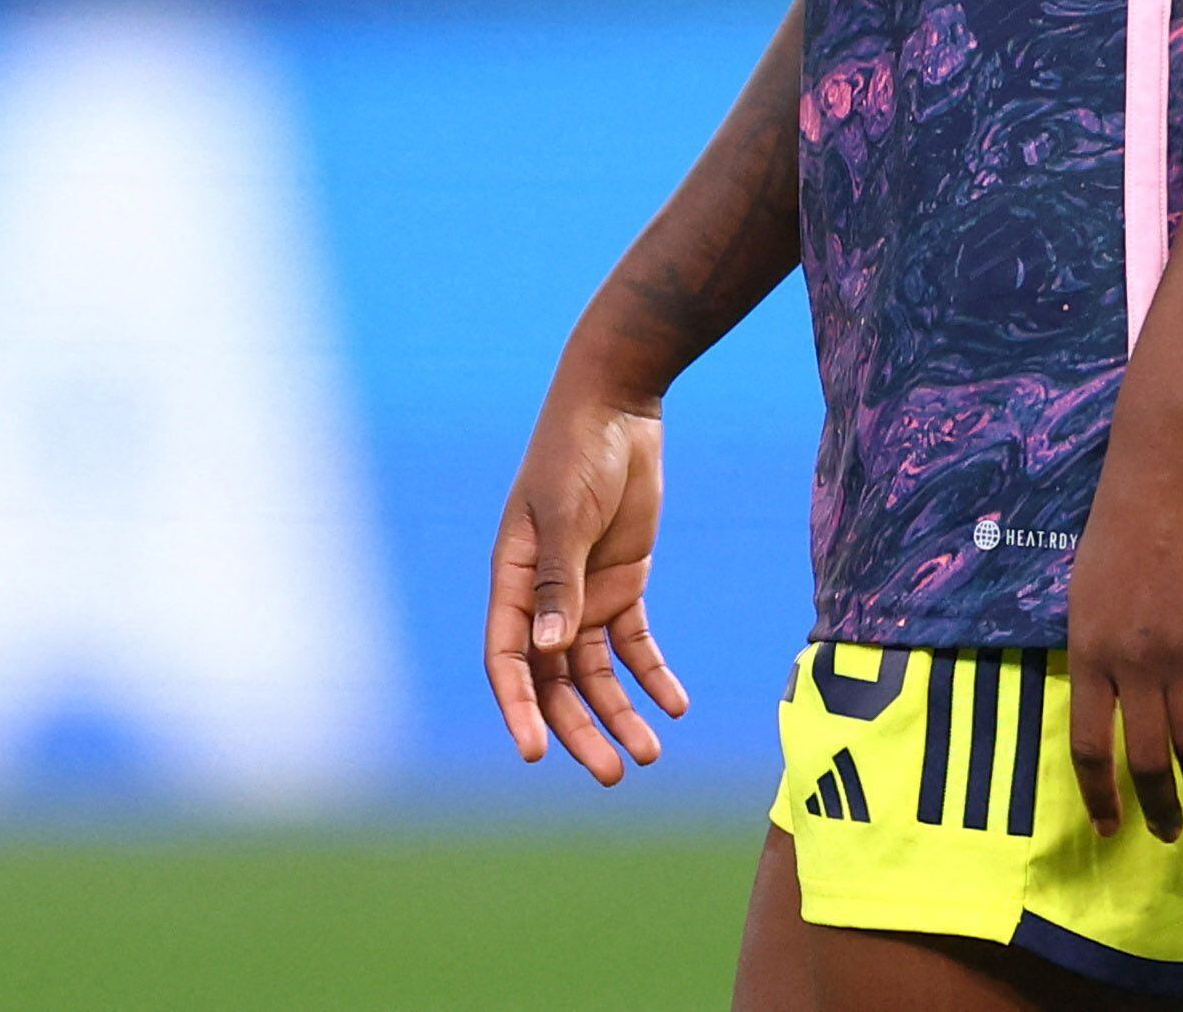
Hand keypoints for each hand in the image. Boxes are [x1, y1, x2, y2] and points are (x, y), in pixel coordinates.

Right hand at [487, 380, 692, 783]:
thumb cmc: (576, 453)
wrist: (618, 408)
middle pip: (556, 680)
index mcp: (513, 582)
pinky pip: (634, 644)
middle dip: (580, 729)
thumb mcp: (567, 514)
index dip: (518, 708)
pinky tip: (675, 704)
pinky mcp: (623, 583)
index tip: (534, 753)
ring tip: (649, 754)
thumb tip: (544, 649)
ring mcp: (584, 594)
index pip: (508, 660)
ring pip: (596, 673)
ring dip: (619, 714)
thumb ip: (558, 581)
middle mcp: (544, 599)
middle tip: (612, 774)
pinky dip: (653, 675)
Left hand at [1062, 416, 1182, 841]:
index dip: (1100, 795)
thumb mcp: (1085, 594)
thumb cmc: (1119, 526)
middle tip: (1171, 832)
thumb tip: (1109, 705)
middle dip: (1159, 806)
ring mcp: (1181, 649)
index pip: (1088, 746)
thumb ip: (1097, 652)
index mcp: (1088, 652)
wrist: (1165, 472)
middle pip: (1145, 757)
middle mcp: (1131, 661)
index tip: (1110, 828)